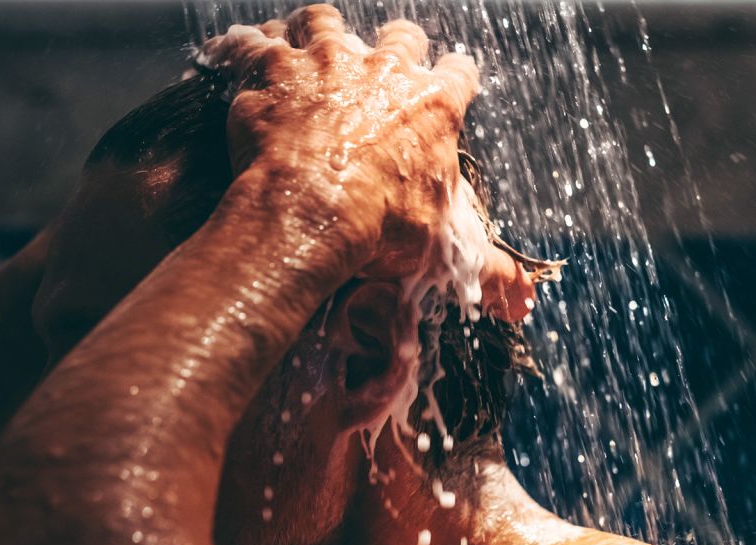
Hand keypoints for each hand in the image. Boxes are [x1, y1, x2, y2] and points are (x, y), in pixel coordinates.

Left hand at [200, 5, 480, 278]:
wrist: (311, 214)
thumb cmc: (381, 232)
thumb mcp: (443, 251)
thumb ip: (485, 267)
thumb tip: (522, 306)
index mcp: (434, 105)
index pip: (460, 73)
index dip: (455, 77)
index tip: (452, 81)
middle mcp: (384, 71)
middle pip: (399, 37)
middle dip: (393, 49)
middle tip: (379, 67)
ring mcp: (326, 62)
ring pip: (324, 21)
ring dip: (316, 32)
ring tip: (305, 46)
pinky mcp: (274, 70)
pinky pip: (252, 43)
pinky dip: (241, 49)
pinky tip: (232, 55)